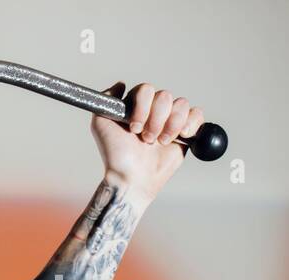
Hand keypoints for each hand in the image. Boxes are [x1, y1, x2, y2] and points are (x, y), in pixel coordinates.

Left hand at [91, 82, 204, 202]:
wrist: (132, 177)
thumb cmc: (115, 154)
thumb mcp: (100, 124)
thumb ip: (105, 100)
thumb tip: (120, 84)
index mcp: (136, 106)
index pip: (146, 89)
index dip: (143, 107)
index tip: (134, 128)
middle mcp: (153, 110)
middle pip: (165, 96)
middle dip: (156, 120)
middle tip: (146, 139)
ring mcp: (170, 120)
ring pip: (181, 104)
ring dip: (170, 126)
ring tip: (159, 143)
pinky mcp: (186, 131)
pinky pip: (197, 114)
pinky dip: (190, 125)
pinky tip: (180, 137)